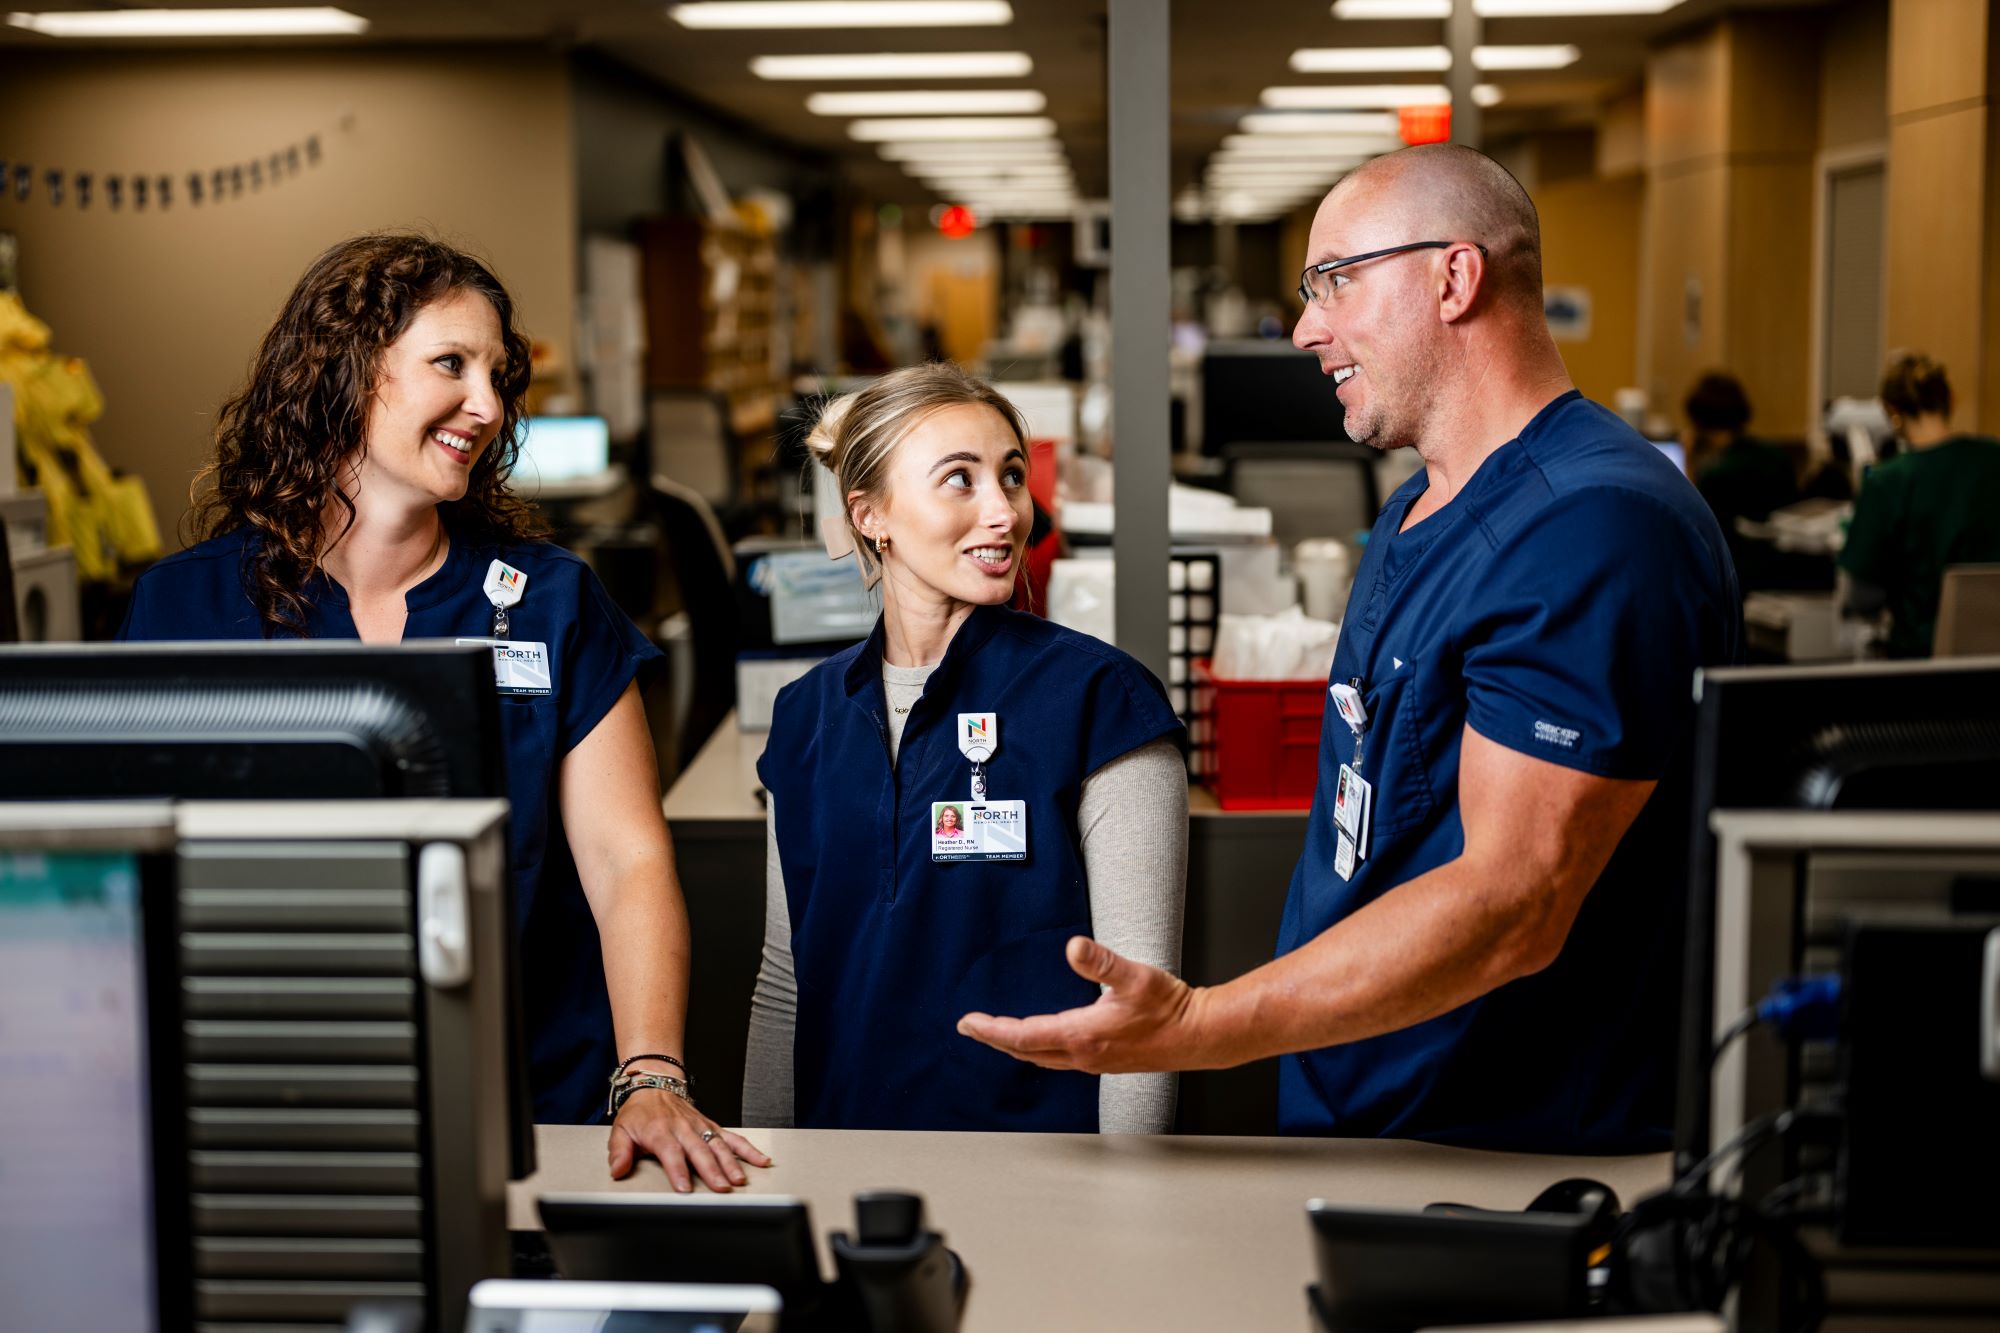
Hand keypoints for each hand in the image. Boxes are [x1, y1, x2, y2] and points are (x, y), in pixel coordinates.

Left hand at [607, 1085, 772, 1190]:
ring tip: (739, 1179)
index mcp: (660, 1132)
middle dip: (711, 1171)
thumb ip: (619, 1153)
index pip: (671, 1153)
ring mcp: (700, 1127)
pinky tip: (760, 1160)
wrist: (653, 1085)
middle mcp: (683, 1128)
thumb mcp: (620, 1130)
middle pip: (700, 1151)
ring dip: (730, 1163)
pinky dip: (747, 1149)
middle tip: (721, 1188)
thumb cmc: (639, 1112)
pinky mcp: (711, 1126)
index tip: (685, 1188)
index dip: (679, 1171)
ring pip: (718, 1145)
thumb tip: (617, 1170)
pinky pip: (732, 1137)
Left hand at [956, 936, 1208, 1073]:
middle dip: (996, 1039)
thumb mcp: (1135, 976)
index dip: (992, 1029)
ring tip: (998, 1035)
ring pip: (1041, 1058)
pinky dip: (1038, 1050)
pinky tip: (1041, 1042)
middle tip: (972, 1028)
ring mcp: (1094, 1061)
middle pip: (1026, 1051)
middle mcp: (1083, 1054)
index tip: (968, 1023)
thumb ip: (1102, 962)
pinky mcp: (1104, 1061)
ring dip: (1016, 1046)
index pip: (1023, 1036)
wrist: (1198, 1035)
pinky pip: (1058, 1060)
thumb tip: (1074, 947)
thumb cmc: (1170, 1008)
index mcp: (1083, 1035)